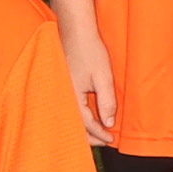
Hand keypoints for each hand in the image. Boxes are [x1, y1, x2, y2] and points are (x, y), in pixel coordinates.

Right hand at [59, 22, 117, 148]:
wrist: (76, 31)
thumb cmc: (89, 50)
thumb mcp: (104, 77)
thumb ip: (107, 102)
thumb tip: (108, 123)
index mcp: (72, 96)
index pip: (87, 123)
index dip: (100, 133)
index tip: (111, 139)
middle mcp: (63, 95)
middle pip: (75, 124)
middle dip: (90, 135)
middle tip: (104, 140)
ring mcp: (62, 89)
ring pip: (72, 116)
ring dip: (84, 126)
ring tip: (98, 131)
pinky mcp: (64, 83)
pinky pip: (71, 106)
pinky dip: (80, 114)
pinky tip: (88, 115)